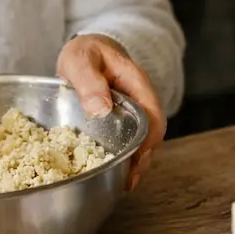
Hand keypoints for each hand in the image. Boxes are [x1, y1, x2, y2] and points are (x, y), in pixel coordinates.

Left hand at [56, 34, 166, 191]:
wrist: (87, 50)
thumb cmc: (86, 52)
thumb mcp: (81, 60)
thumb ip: (89, 81)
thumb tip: (101, 109)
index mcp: (136, 83)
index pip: (153, 113)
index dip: (150, 137)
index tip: (139, 155)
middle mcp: (139, 100)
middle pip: (153, 132)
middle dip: (144, 157)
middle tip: (130, 179)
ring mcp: (132, 112)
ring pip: (142, 140)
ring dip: (136, 161)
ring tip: (125, 183)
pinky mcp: (121, 122)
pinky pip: (129, 140)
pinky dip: (125, 157)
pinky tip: (116, 172)